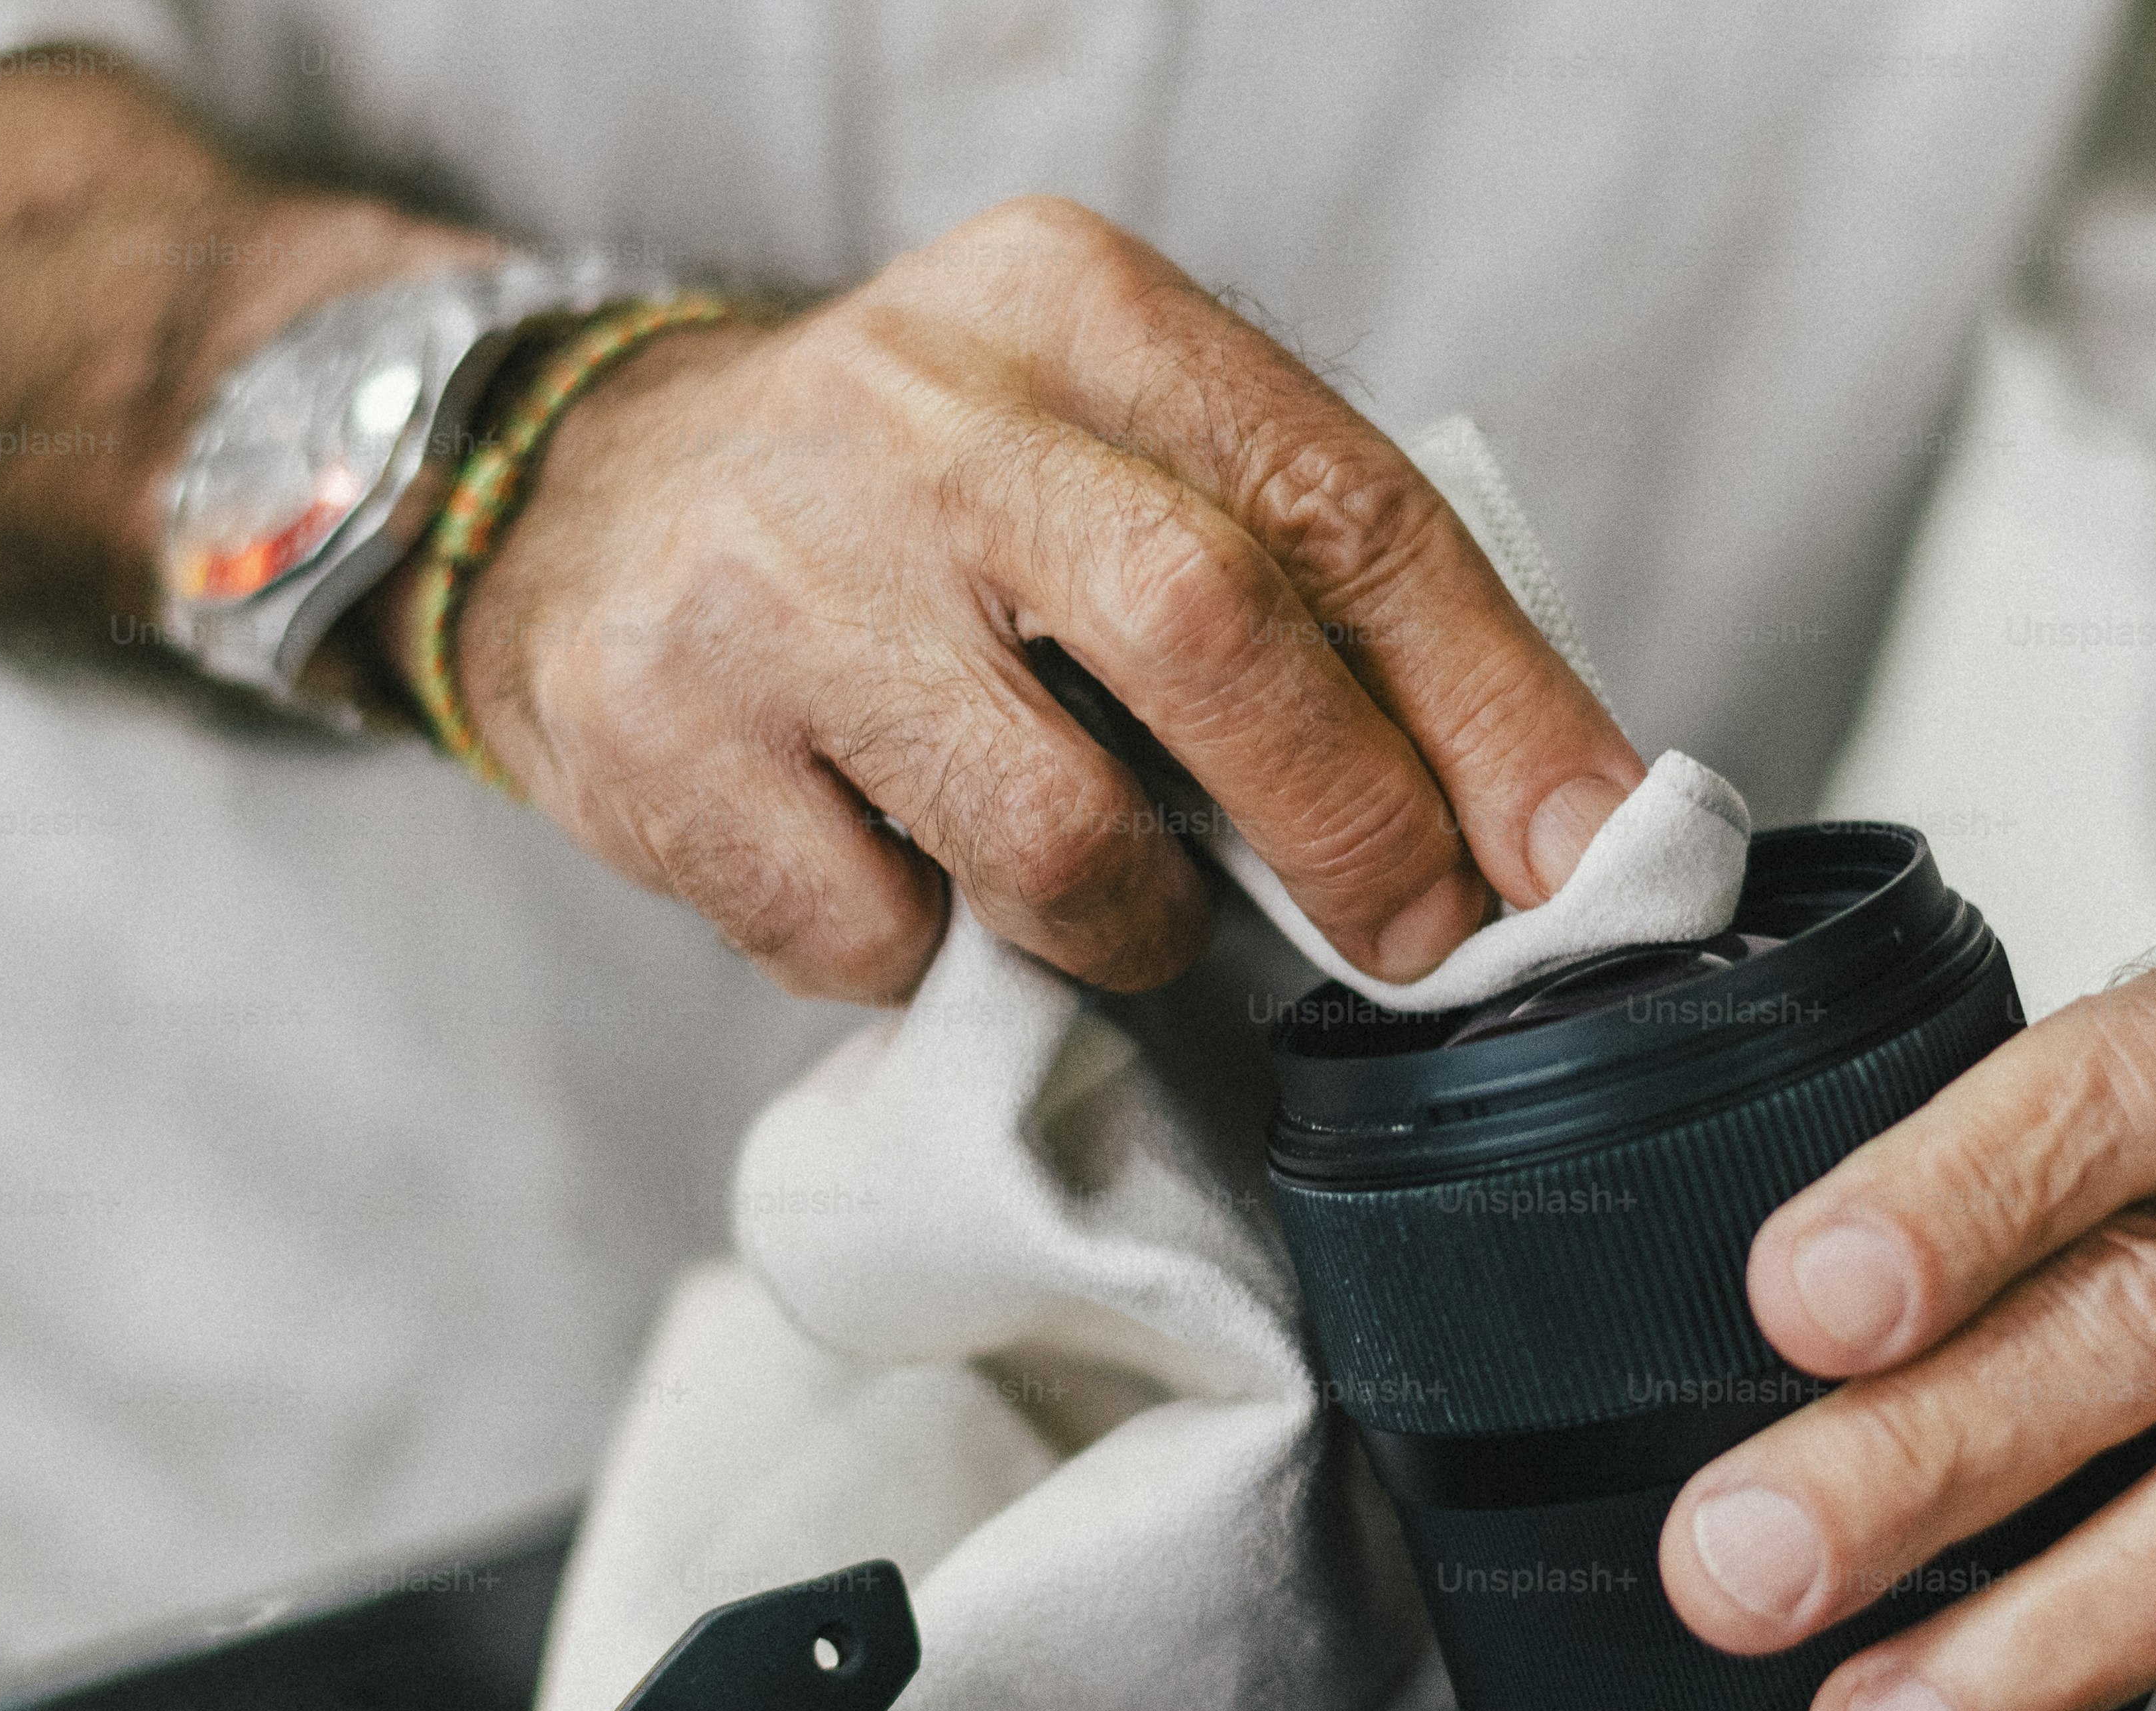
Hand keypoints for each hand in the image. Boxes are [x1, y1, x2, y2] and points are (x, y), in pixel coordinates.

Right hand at [387, 197, 1641, 999]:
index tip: (1581, 849)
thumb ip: (1303, 583)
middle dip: (1359, 828)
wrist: (574, 493)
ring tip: (1111, 901)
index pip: (1344, 506)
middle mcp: (920, 412)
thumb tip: (1550, 813)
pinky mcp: (658, 739)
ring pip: (1063, 839)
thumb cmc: (925, 513)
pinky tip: (906, 878)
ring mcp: (773, 578)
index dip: (1494, 703)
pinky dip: (935, 957)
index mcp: (1073, 308)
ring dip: (1137, 927)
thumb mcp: (1109, 451)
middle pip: (1217, 636)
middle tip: (1412, 942)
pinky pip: (883, 939)